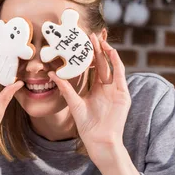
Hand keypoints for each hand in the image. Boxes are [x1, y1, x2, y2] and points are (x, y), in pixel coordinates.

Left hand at [49, 35, 130, 165]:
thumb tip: (51, 74)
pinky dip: (116, 62)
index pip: (91, 68)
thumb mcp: (73, 102)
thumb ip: (65, 88)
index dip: (87, 56)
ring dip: (106, 52)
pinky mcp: (123, 93)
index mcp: (95, 90)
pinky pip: (120, 74)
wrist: (100, 139)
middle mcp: (106, 88)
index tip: (80, 43)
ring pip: (111, 66)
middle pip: (101, 64)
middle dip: (96, 50)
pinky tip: (110, 51)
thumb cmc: (86, 125)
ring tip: (99, 40)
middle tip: (90, 35)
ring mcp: (115, 89)